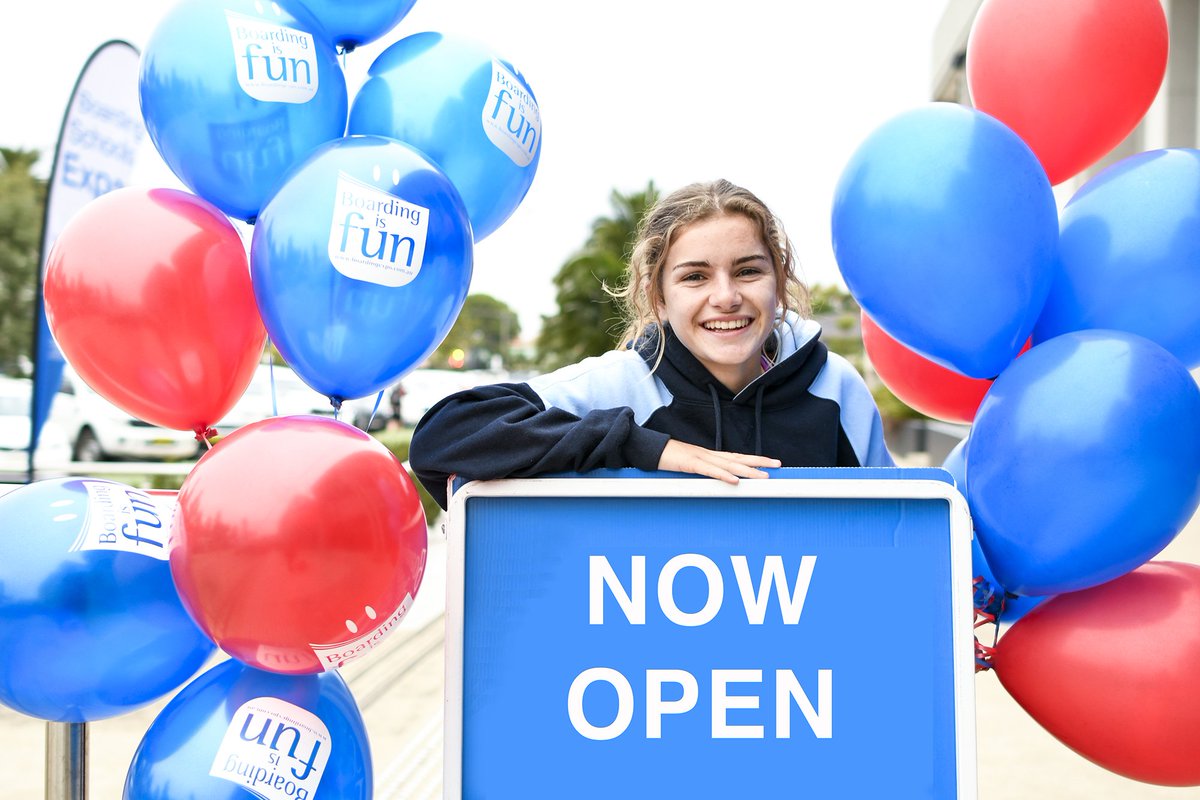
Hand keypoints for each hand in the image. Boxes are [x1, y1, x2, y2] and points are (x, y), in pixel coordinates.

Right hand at [656, 439, 780, 483]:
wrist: (651, 449)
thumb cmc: (670, 458)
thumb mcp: (690, 466)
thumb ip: (704, 472)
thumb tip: (718, 480)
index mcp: (710, 456)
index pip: (737, 457)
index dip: (755, 460)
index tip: (770, 463)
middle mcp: (710, 455)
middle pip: (739, 458)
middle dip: (760, 462)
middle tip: (778, 465)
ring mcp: (701, 458)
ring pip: (729, 465)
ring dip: (748, 471)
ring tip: (764, 476)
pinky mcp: (690, 464)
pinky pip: (709, 471)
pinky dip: (723, 476)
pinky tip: (735, 481)